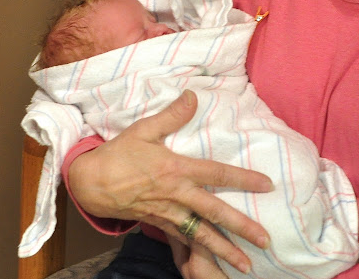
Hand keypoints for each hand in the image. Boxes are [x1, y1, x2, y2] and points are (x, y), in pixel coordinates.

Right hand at [68, 90, 271, 273]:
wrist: (91, 183)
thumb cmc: (118, 154)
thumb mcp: (143, 129)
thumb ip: (171, 115)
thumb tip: (193, 96)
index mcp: (176, 170)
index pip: (218, 174)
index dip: (244, 179)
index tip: (267, 184)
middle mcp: (177, 195)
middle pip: (215, 213)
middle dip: (242, 227)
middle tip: (265, 240)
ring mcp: (168, 213)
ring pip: (202, 234)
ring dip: (225, 250)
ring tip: (246, 265)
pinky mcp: (158, 224)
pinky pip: (183, 240)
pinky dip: (199, 253)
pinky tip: (211, 263)